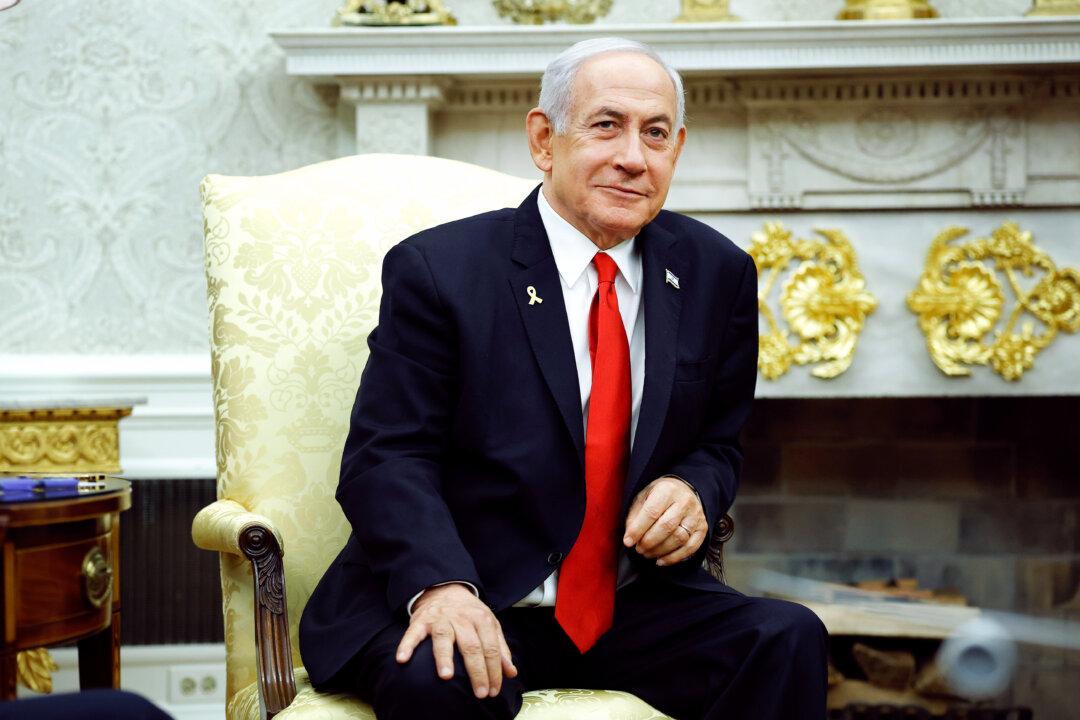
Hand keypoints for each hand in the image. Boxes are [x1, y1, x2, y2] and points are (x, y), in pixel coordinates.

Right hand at [396, 583, 517, 698]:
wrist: (446, 589)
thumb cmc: (469, 613)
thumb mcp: (489, 625)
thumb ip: (500, 648)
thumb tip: (511, 672)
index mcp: (482, 619)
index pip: (491, 647)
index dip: (494, 670)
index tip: (494, 690)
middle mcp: (462, 618)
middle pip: (471, 645)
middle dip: (477, 671)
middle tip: (480, 692)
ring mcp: (441, 618)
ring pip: (444, 637)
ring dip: (444, 657)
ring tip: (446, 676)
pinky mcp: (421, 620)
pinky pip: (413, 633)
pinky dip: (407, 645)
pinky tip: (402, 659)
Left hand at [623, 476, 706, 565]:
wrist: (683, 490)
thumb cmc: (659, 496)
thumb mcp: (643, 497)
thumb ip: (635, 516)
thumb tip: (630, 538)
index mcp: (667, 490)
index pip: (652, 512)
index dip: (638, 529)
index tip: (628, 542)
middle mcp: (684, 501)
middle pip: (666, 526)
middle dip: (649, 542)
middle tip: (639, 549)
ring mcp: (696, 515)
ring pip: (679, 538)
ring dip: (660, 551)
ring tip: (647, 553)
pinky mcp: (702, 528)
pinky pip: (690, 547)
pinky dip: (674, 558)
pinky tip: (661, 560)